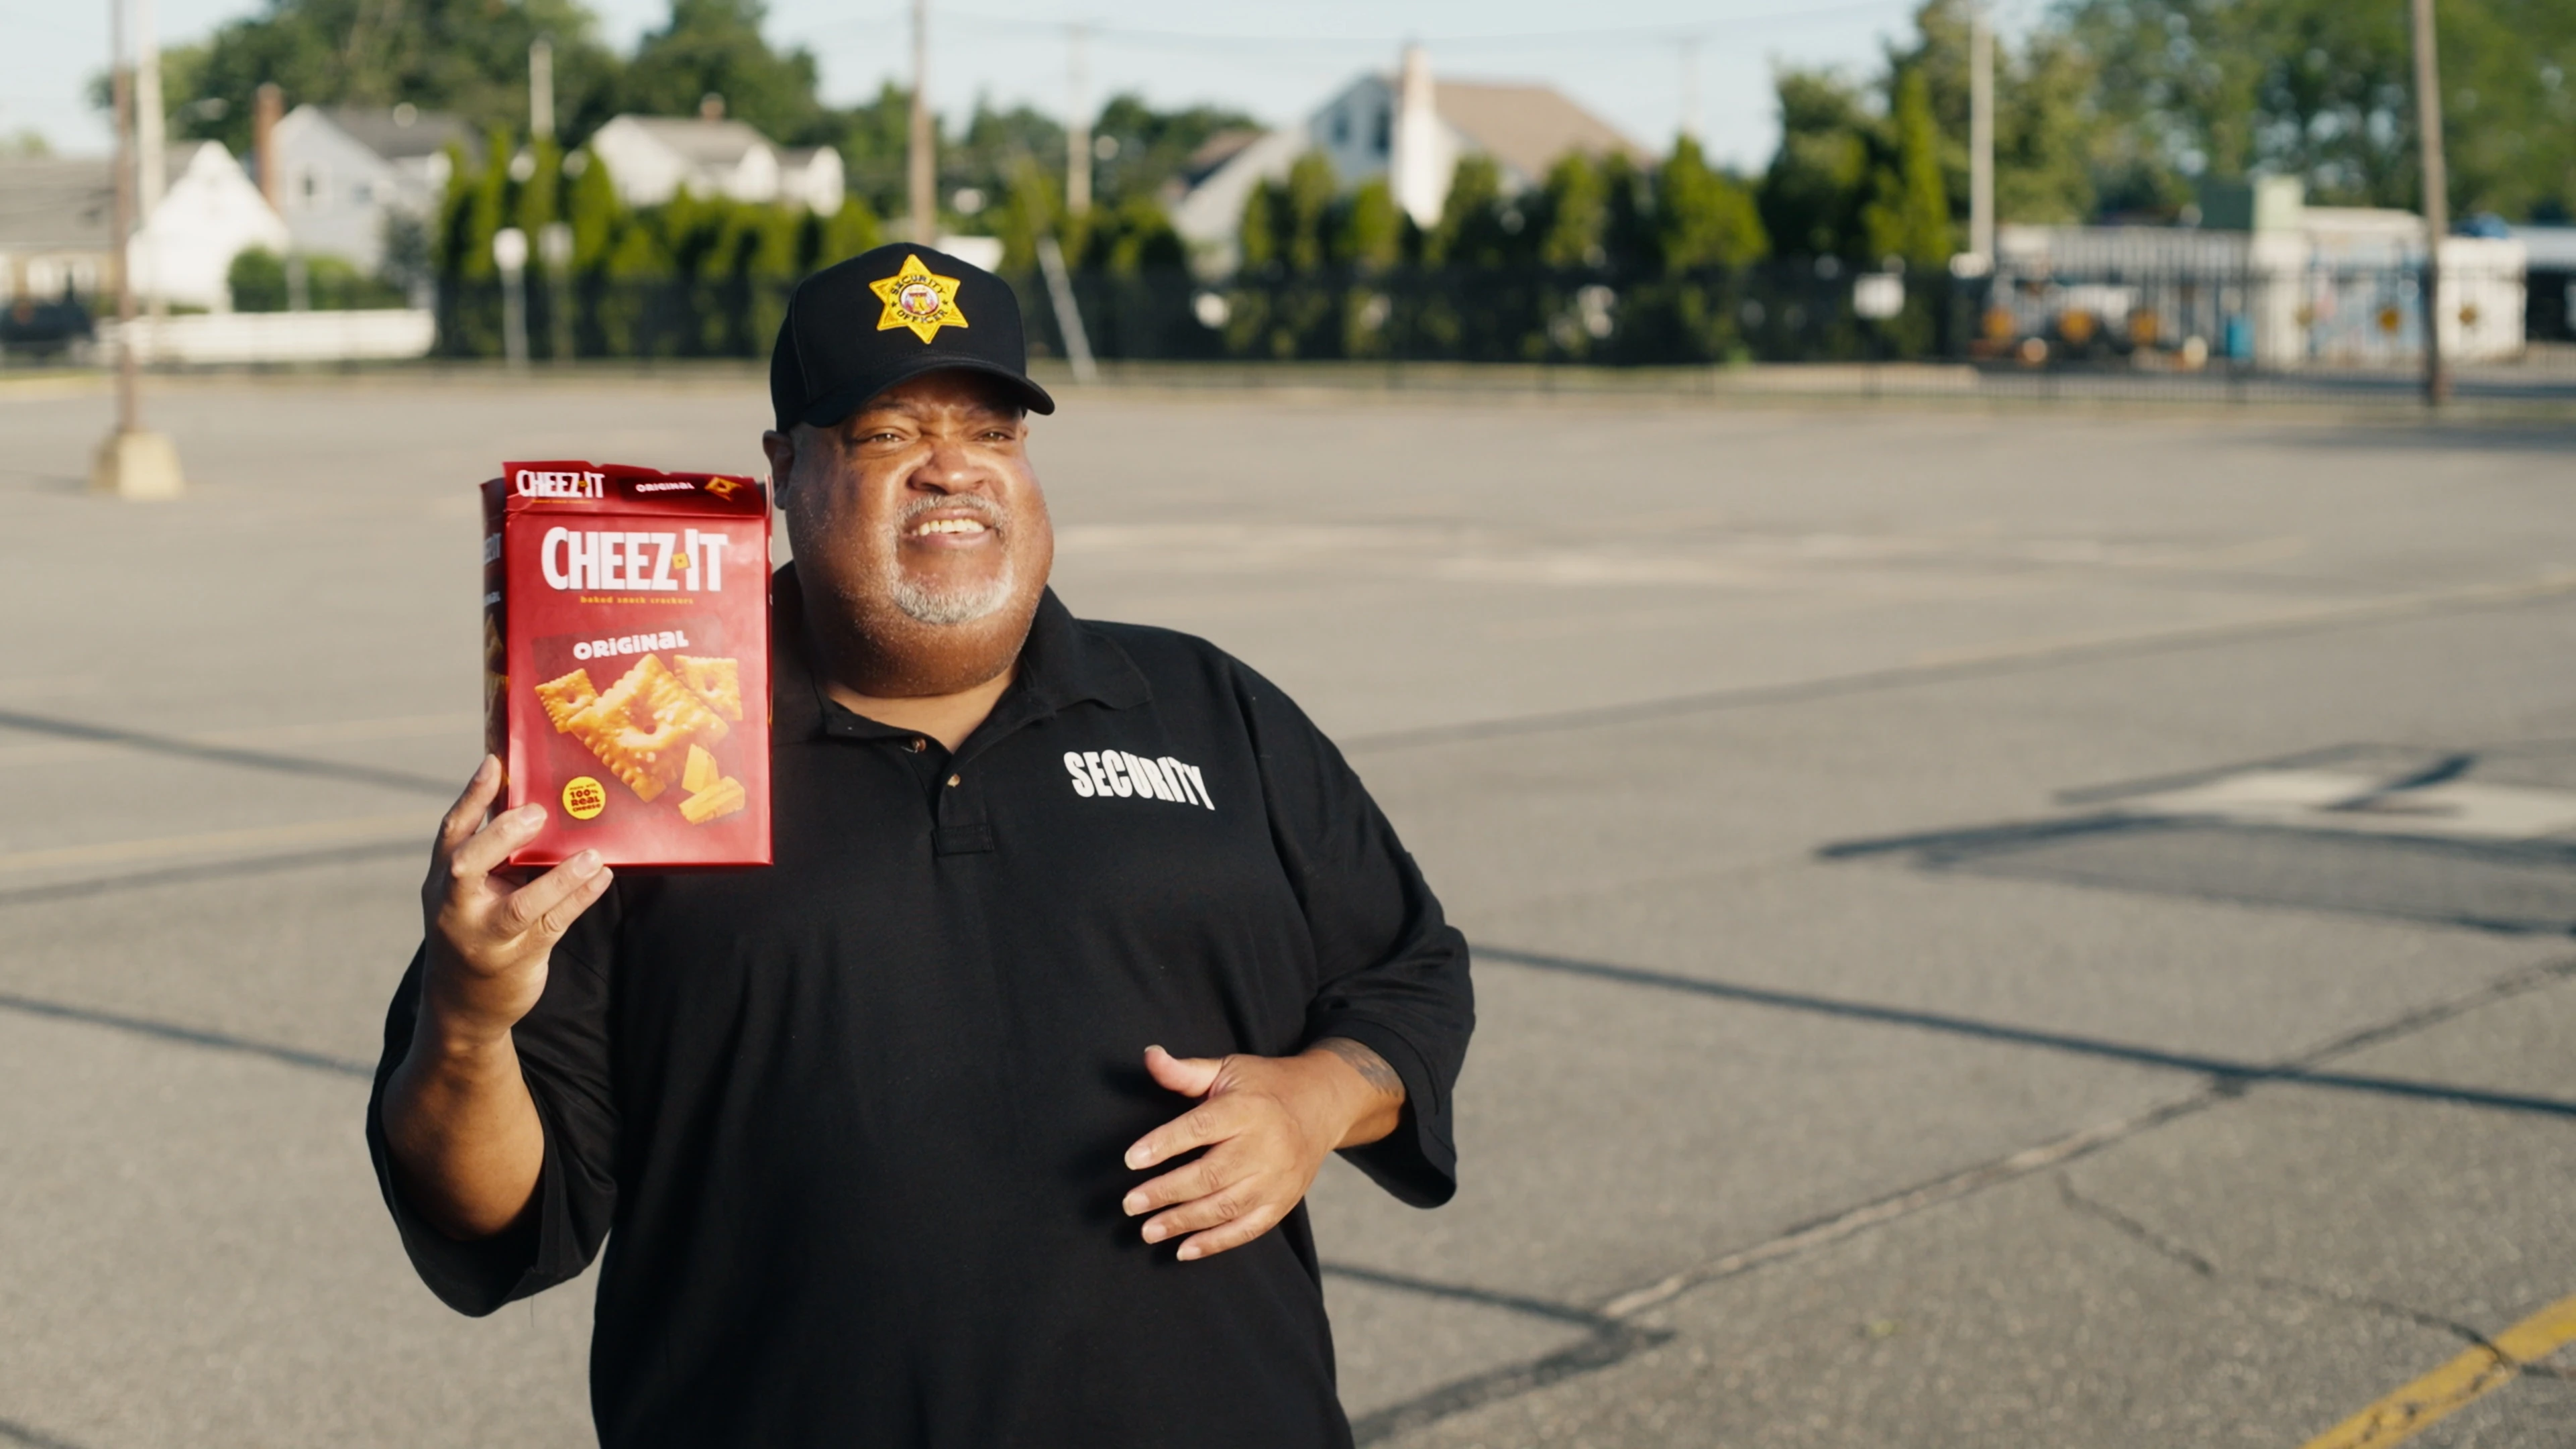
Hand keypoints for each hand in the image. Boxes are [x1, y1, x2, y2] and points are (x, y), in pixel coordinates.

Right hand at [418, 756, 612, 1047]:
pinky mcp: (517, 957)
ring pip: (521, 905)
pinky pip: (553, 924)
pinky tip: (601, 878)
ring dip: (559, 878)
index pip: (452, 832)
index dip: (471, 796)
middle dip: (502, 836)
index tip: (494, 762)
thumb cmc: (474, 928)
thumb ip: (490, 855)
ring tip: (591, 856)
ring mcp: (485, 935)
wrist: (463, 1005)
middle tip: (538, 812)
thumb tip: (529, 801)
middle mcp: (456, 906)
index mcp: (442, 880)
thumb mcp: (467, 893)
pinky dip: (579, 899)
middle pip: (468, 865)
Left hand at [1121, 1040, 1403, 1261]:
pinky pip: (1248, 1229)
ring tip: (1148, 1230)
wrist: (1323, 1106)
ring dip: (1184, 1222)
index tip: (1131, 1159)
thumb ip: (1186, 1071)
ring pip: (1226, 1206)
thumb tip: (1149, 1056)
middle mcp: (1264, 1145)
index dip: (1165, 1144)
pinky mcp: (1283, 1202)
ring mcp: (1276, 1178)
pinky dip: (1215, 1243)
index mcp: (1247, 1108)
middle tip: (1130, 1204)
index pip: (1201, 1128)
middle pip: (1211, 1174)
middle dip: (1166, 1192)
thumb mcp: (1228, 1069)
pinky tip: (1184, 1250)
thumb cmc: (1266, 1087)